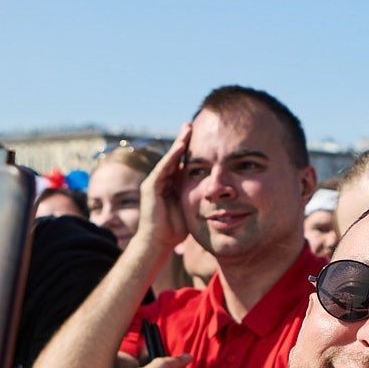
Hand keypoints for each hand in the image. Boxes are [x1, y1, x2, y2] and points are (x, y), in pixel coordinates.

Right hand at [134, 120, 195, 255]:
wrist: (158, 243)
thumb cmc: (176, 230)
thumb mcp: (193, 208)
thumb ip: (200, 197)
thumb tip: (218, 193)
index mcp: (173, 185)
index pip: (183, 163)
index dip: (191, 150)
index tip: (204, 137)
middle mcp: (162, 180)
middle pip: (175, 156)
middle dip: (184, 140)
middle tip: (192, 124)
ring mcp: (154, 182)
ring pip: (169, 159)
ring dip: (178, 143)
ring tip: (187, 129)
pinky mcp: (150, 187)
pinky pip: (163, 168)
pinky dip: (172, 157)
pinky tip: (180, 146)